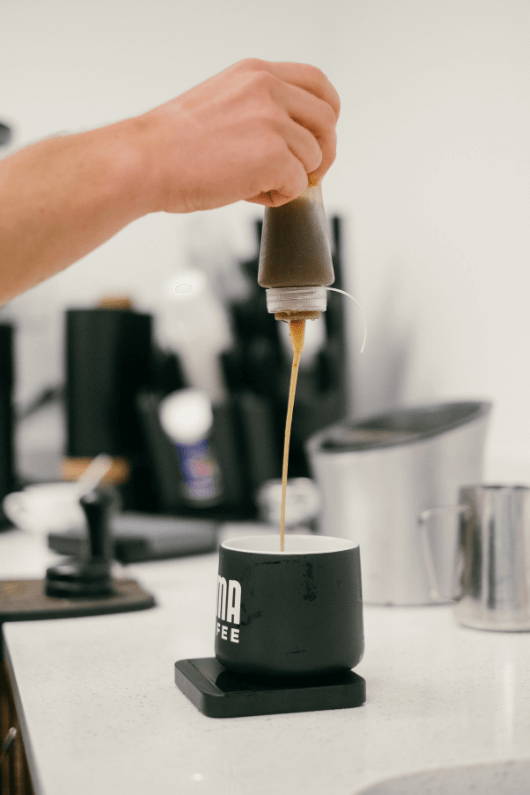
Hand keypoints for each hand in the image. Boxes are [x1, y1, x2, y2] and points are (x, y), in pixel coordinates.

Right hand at [137, 58, 339, 212]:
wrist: (146, 161)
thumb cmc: (173, 145)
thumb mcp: (221, 103)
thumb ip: (259, 110)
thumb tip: (292, 141)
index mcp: (256, 74)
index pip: (317, 83)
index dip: (326, 114)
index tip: (317, 137)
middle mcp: (269, 89)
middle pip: (326, 121)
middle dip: (322, 153)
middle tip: (304, 175)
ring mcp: (274, 122)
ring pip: (313, 158)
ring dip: (291, 179)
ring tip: (254, 184)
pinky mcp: (274, 156)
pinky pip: (297, 185)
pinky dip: (278, 197)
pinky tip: (248, 193)